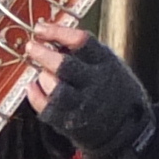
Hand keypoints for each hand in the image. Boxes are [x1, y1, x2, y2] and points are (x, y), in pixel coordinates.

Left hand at [18, 16, 155, 158]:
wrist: (128, 131)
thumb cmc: (114, 92)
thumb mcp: (112, 66)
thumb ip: (87, 54)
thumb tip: (53, 37)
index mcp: (106, 64)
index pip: (81, 41)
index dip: (58, 32)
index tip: (40, 27)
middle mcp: (96, 84)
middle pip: (65, 66)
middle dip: (44, 54)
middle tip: (31, 46)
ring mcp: (84, 105)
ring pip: (56, 88)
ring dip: (42, 77)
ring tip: (39, 72)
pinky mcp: (72, 123)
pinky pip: (48, 110)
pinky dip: (36, 97)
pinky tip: (32, 87)